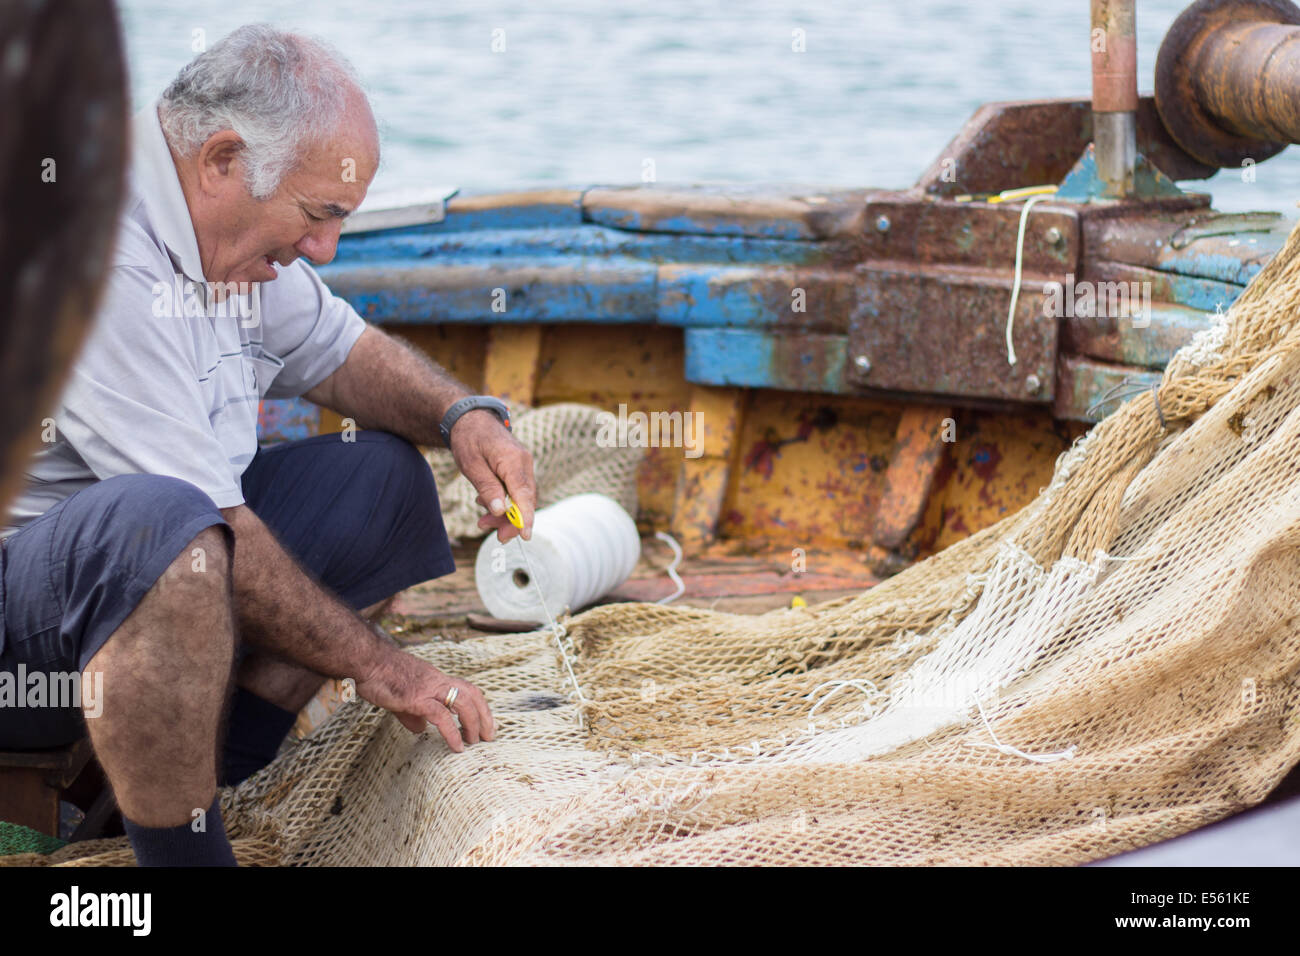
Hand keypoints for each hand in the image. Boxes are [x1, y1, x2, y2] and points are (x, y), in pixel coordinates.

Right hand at [355, 651, 495, 751]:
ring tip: (475, 743)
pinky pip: (441, 716)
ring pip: (463, 703)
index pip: (466, 689)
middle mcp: (436, 681)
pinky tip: (456, 747)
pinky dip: (452, 733)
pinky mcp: (416, 698)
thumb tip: (421, 729)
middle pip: (472, 694)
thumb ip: (413, 713)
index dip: (479, 706)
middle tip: (489, 737)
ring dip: (473, 724)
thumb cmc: (378, 675)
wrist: (364, 660)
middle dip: (484, 716)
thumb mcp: (400, 696)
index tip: (484, 723)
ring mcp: (427, 688)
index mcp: (435, 679)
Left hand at [448, 409, 536, 543]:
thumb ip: (488, 488)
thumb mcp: (471, 465)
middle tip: (496, 536)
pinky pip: (515, 491)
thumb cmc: (468, 439)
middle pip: (525, 500)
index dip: (526, 517)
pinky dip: (504, 502)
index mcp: (513, 461)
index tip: (525, 536)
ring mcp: (522, 466)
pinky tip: (486, 505)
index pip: (524, 494)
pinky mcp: (517, 469)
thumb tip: (501, 510)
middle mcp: (524, 463)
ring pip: (521, 498)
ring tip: (483, 522)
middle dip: (512, 521)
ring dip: (505, 513)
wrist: (469, 419)